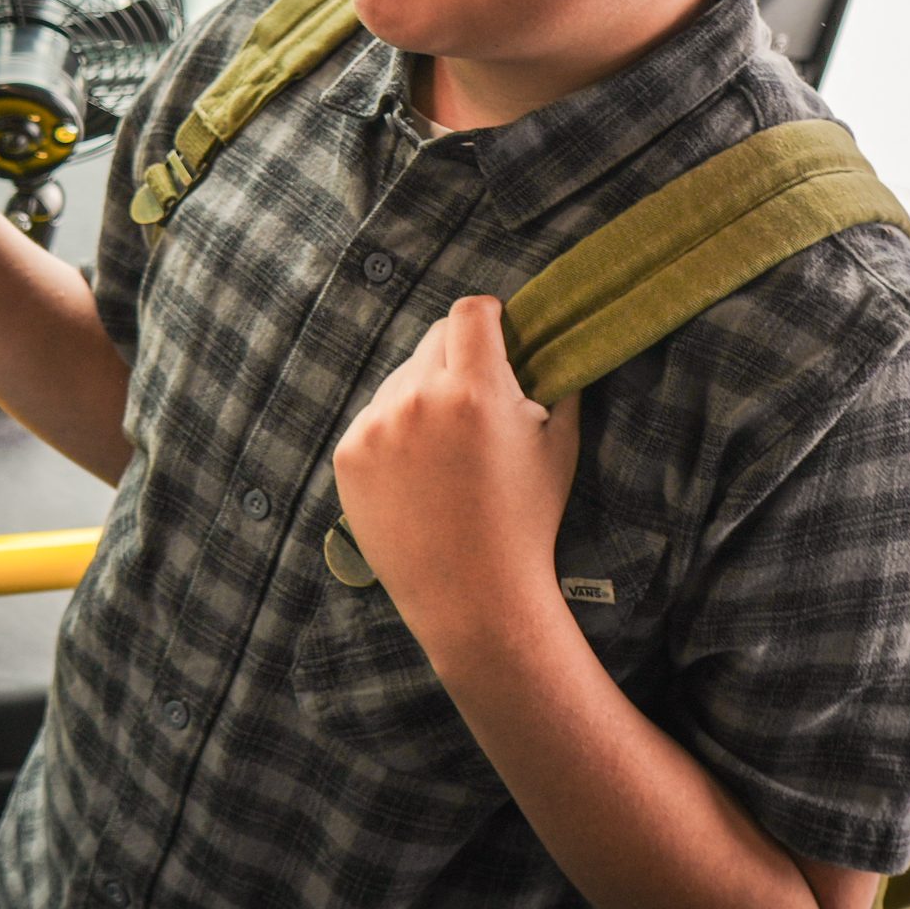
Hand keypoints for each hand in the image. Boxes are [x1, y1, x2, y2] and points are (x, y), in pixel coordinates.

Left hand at [330, 296, 581, 657]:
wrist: (473, 596)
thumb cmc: (526, 520)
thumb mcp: (560, 445)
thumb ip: (560, 382)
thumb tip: (559, 343)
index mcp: (476, 391)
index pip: (471, 312)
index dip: (489, 314)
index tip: (496, 327)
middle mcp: (419, 399)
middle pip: (435, 340)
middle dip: (459, 356)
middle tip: (477, 396)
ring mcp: (377, 428)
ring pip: (402, 378)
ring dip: (425, 393)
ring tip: (448, 449)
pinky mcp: (349, 455)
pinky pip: (375, 417)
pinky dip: (396, 431)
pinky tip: (420, 472)